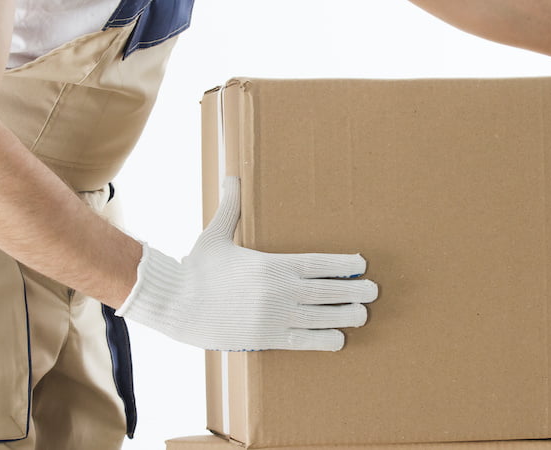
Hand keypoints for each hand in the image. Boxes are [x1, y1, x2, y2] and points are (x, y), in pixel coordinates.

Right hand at [116, 176, 377, 350]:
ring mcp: (275, 316)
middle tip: (374, 292)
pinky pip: (305, 341)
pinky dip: (325, 340)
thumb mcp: (215, 235)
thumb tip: (230, 176)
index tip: (362, 264)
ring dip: (347, 316)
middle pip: (330, 291)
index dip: (346, 265)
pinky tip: (339, 339)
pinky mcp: (267, 338)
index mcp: (273, 264)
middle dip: (357, 291)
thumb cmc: (196, 270)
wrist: (176, 305)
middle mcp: (280, 291)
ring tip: (363, 315)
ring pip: (323, 318)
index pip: (321, 262)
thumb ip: (230, 207)